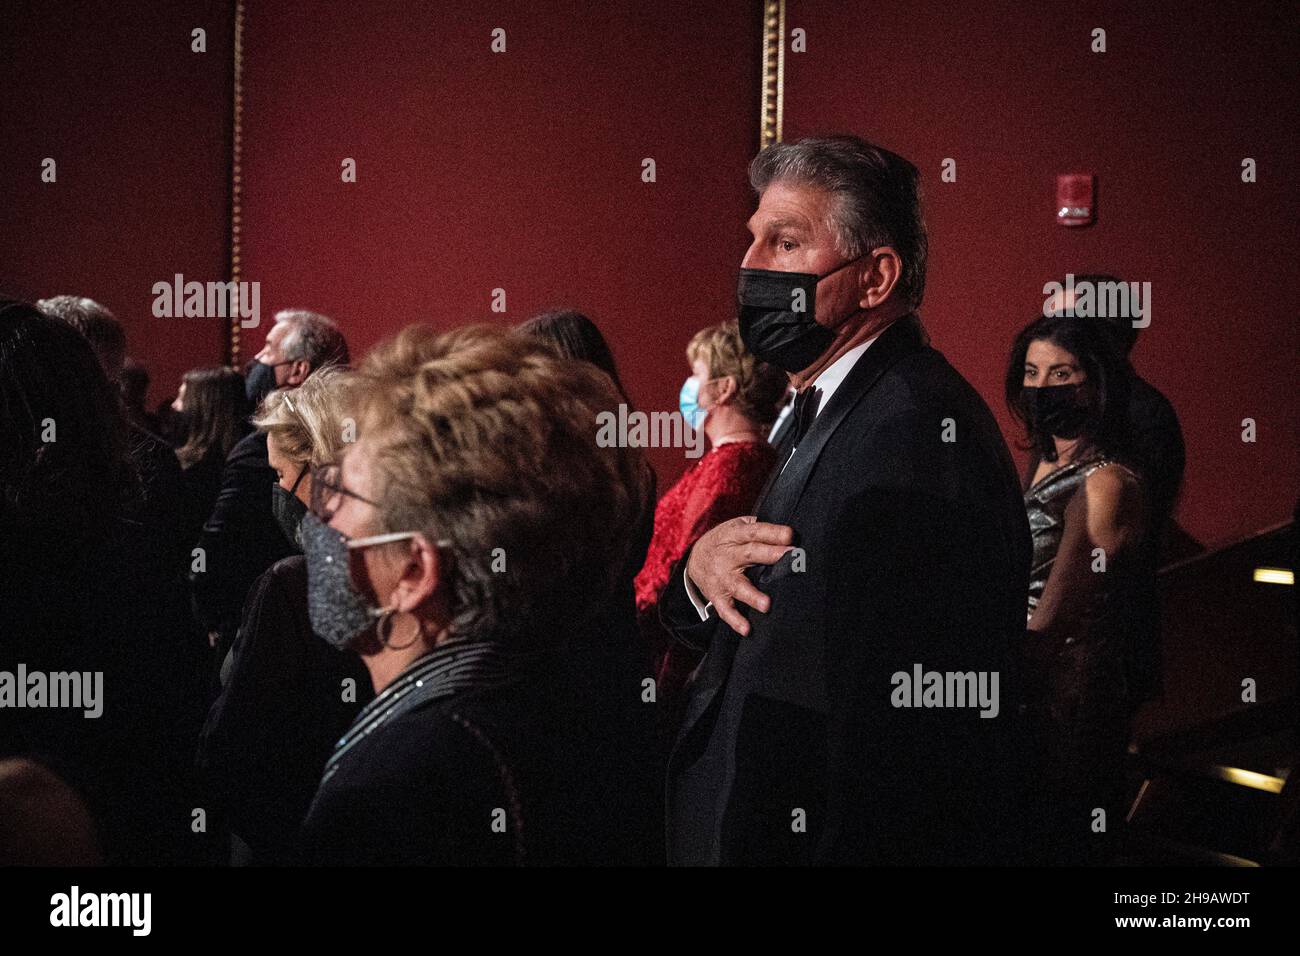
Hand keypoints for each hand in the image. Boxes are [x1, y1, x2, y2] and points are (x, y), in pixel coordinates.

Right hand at [685, 515, 793, 636]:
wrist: (695, 558)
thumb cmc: (727, 541)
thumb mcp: (737, 527)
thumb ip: (759, 528)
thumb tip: (790, 533)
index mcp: (734, 535)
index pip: (755, 532)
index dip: (772, 533)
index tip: (790, 535)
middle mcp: (727, 555)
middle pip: (750, 554)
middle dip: (770, 555)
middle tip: (790, 557)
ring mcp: (722, 577)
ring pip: (737, 586)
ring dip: (752, 595)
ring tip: (766, 604)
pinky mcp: (717, 596)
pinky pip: (725, 609)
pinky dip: (734, 620)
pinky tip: (746, 628)